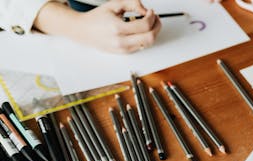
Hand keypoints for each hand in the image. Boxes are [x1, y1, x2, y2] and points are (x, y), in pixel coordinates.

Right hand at [35, 0, 161, 53]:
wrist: (83, 31)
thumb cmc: (97, 18)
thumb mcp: (113, 5)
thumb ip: (132, 4)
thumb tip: (145, 10)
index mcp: (117, 28)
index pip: (144, 25)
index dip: (152, 17)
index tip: (151, 11)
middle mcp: (121, 41)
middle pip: (150, 38)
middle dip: (157, 26)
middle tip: (155, 18)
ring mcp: (123, 49)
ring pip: (148, 44)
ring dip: (153, 33)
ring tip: (149, 23)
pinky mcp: (124, 53)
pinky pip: (141, 47)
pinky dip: (145, 38)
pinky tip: (142, 30)